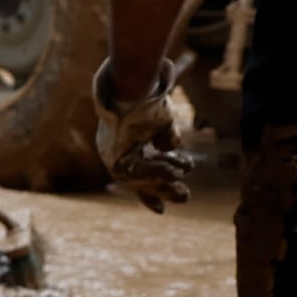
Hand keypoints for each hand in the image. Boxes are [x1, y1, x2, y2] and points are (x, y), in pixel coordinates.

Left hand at [91, 57, 193, 209]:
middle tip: (185, 195)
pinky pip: (139, 174)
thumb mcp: (163, 123)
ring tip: (183, 175)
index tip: (161, 211)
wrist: (133, 85)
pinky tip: (174, 169)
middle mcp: (114, 154)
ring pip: (139, 180)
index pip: (137, 174)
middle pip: (137, 182)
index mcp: (123, 145)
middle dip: (162, 191)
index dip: (151, 192)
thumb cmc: (147, 99)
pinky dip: (158, 172)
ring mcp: (111, 156)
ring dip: (164, 180)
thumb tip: (171, 149)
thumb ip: (168, 139)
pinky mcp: (114, 157)